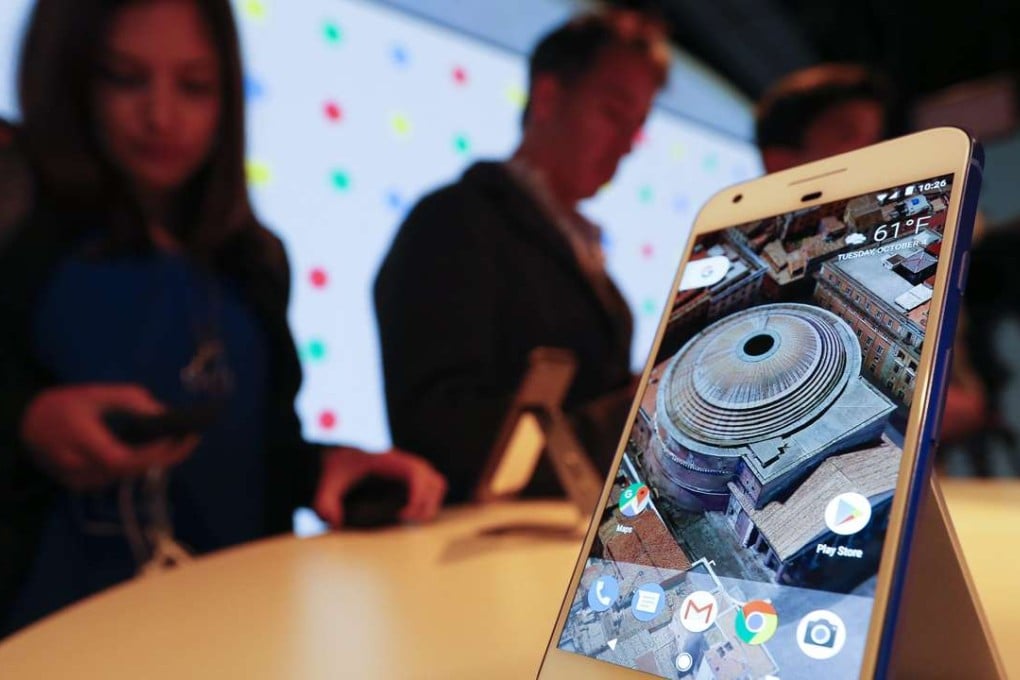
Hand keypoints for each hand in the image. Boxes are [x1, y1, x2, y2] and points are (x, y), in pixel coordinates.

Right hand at [20, 384, 198, 490]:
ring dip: (156, 461)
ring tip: (180, 442)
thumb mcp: (96, 393)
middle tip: (192, 438)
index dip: (155, 452)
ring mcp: (81, 482)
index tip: (183, 436)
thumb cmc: (64, 405)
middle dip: (167, 456)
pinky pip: (120, 477)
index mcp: (81, 442)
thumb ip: (130, 400)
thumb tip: (163, 412)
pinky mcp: (84, 486)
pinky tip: (157, 452)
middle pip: (132, 470)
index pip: (124, 458)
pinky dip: (140, 465)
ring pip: (129, 476)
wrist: (27, 425)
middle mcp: (81, 469)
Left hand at [313, 447, 447, 527]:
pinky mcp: (411, 477)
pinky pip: (432, 487)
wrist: (341, 451)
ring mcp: (411, 469)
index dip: (417, 498)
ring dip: (430, 504)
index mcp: (391, 460)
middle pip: (435, 482)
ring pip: (437, 484)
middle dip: (425, 505)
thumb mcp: (328, 480)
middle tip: (405, 520)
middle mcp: (406, 463)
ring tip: (410, 519)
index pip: (417, 474)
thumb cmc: (339, 464)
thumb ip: (325, 500)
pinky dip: (427, 502)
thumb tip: (334, 520)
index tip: (402, 515)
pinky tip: (407, 514)